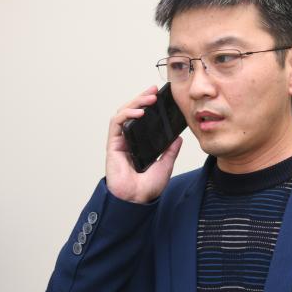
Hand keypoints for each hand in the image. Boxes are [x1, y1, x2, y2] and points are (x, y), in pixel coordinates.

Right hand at [105, 86, 183, 203]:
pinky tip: (139, 111)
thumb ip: (170, 150)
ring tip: (149, 98)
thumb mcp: (166, 165)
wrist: (137, 201)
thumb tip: (178, 137)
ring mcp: (119, 142)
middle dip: (141, 98)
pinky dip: (127, 114)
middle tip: (153, 91)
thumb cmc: (147, 188)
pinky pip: (117, 123)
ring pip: (123, 114)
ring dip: (135, 103)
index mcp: (138, 144)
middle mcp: (128, 141)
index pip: (141, 120)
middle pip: (131, 113)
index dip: (147, 106)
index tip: (159, 96)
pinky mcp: (113, 145)